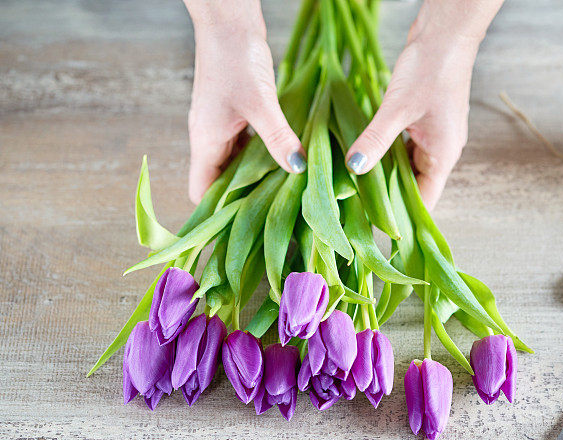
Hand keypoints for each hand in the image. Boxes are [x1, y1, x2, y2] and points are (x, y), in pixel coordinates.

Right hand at [184, 0, 305, 203]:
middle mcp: (210, 138)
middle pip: (222, 183)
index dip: (216, 215)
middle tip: (276, 219)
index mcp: (205, 142)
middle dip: (245, 201)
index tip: (243, 232)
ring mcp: (224, 126)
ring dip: (259, 179)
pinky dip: (266, 156)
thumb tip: (297, 168)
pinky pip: (250, 145)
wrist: (229, 19)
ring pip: (238, 165)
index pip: (201, 193)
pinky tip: (288, 162)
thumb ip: (278, 137)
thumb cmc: (235, 57)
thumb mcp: (259, 102)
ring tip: (286, 197)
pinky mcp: (239, 113)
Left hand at [345, 1, 501, 207]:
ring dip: (386, 175)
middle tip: (357, 210)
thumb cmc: (431, 68)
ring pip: (407, 166)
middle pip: (415, 186)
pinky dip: (386, 153)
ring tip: (357, 188)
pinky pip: (403, 147)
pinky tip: (366, 155)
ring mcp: (433, 135)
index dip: (403, 218)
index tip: (377, 230)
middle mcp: (441, 150)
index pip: (425, 201)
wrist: (446, 32)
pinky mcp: (423, 121)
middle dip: (389, 198)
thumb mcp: (398, 107)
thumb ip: (375, 139)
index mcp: (443, 155)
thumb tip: (354, 168)